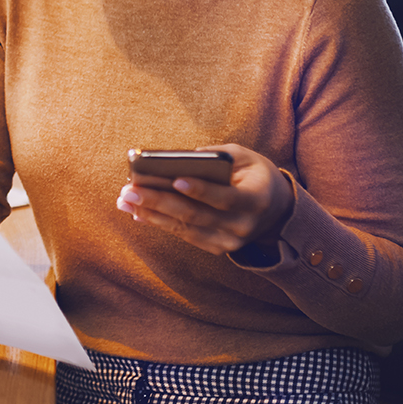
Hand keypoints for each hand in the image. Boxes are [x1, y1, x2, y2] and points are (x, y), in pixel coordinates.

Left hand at [114, 143, 295, 256]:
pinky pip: (184, 236)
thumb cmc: (256, 175)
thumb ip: (219, 155)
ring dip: (151, 214)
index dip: (200, 189)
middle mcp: (243, 226)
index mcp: (256, 200)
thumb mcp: (247, 157)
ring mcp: (229, 242)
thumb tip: (183, 159)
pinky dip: (160, 223)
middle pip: (196, 215)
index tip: (174, 179)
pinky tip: (138, 212)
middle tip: (130, 190)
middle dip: (160, 201)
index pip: (225, 197)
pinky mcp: (217, 248)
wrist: (277, 211)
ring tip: (125, 200)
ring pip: (185, 229)